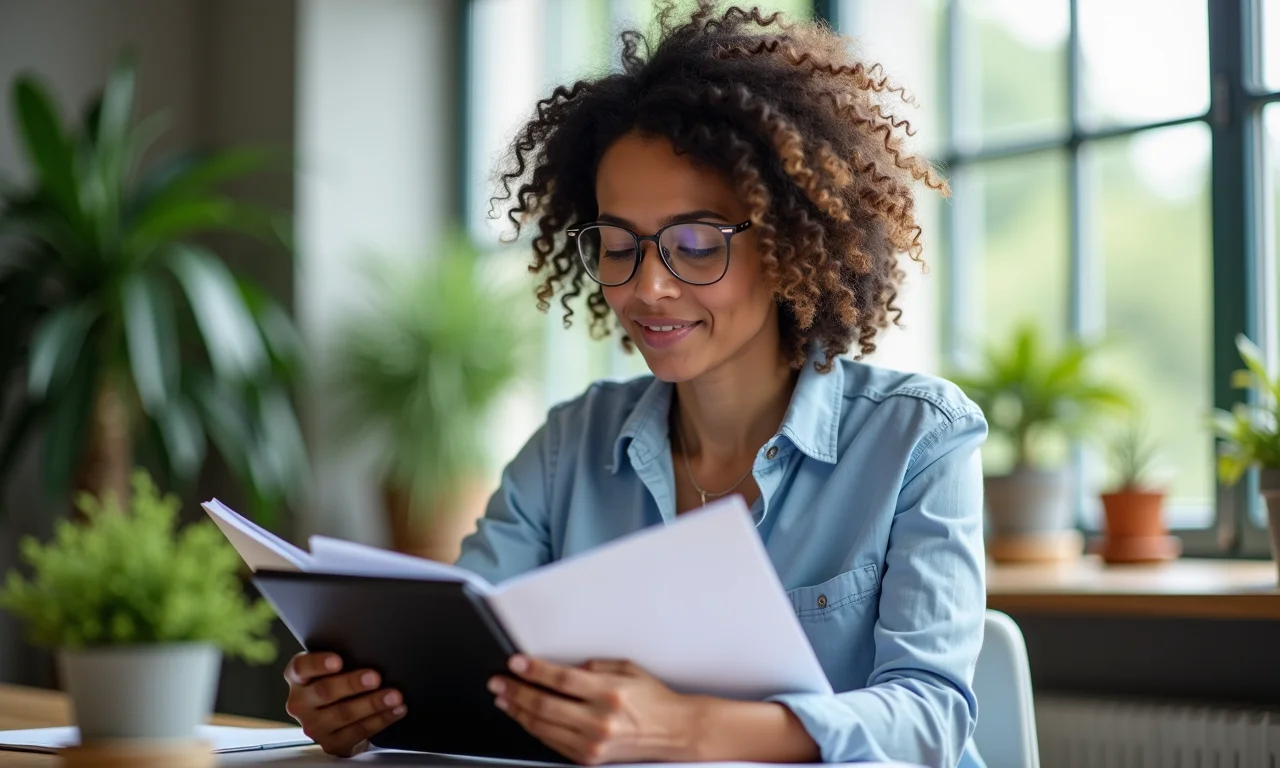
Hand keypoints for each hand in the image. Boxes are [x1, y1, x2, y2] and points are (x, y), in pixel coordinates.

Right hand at [283, 651, 406, 756]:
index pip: (301, 667)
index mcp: (298, 678)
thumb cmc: (337, 682)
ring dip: (372, 704)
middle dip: (352, 684)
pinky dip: (381, 720)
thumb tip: (371, 649)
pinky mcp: (331, 743)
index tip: (338, 660)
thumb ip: (343, 657)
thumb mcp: (332, 667)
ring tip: (394, 696)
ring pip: (343, 714)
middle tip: (376, 677)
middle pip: (324, 691)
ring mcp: (314, 726)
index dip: (318, 664)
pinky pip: (357, 732)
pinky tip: (395, 710)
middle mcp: (300, 703)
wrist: (336, 718)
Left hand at [488, 655, 702, 764]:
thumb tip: (560, 670)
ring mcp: (593, 744)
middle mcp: (600, 721)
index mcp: (609, 693)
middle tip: (498, 682)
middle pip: (545, 705)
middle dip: (516, 691)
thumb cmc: (653, 699)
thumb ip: (592, 667)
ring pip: (543, 727)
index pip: (560, 680)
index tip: (516, 663)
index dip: (533, 670)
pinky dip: (534, 728)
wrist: (673, 731)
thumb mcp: (626, 669)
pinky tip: (525, 717)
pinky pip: (552, 743)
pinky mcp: (590, 758)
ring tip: (504, 698)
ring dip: (518, 711)